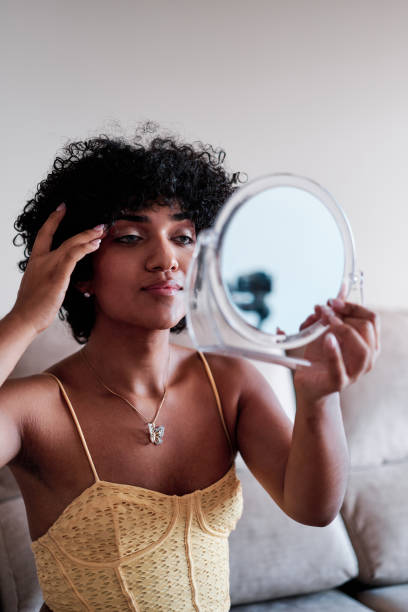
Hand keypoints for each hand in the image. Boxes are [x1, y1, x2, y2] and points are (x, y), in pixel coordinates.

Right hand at [12, 204, 104, 334]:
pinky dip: (85, 248)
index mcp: (35, 261)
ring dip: (88, 237)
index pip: (44, 235)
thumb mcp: (39, 286)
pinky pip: (73, 257)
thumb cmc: (33, 307)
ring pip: (71, 245)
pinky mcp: (57, 277)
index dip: (53, 220)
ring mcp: (49, 267)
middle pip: (62, 237)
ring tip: (102, 232)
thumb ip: (49, 277)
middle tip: (98, 224)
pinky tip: (95, 245)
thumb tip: (59, 278)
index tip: (61, 207)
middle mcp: (42, 261)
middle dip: (82, 229)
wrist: (24, 318)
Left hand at [294, 299, 379, 402]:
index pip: (371, 319)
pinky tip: (326, 339)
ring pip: (363, 349)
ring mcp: (355, 372)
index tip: (333, 302)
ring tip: (328, 322)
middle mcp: (367, 357)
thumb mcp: (324, 331)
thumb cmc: (320, 356)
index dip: (353, 306)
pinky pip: (339, 368)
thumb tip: (332, 296)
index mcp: (368, 343)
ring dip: (345, 330)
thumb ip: (328, 315)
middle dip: (345, 314)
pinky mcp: (338, 382)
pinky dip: (333, 352)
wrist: (309, 382)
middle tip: (325, 310)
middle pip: (367, 328)